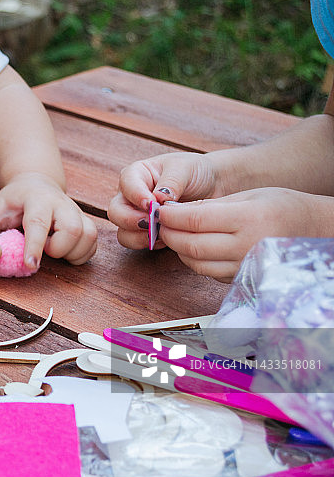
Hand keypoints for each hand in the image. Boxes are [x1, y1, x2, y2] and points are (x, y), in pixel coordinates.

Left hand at [0, 173, 96, 269]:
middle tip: (44, 250)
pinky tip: (65, 253)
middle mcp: (62, 204)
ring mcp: (77, 213)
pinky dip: (81, 254)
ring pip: (88, 236)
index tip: (30, 266)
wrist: (36, 185)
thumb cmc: (14, 201)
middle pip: (72, 229)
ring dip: (71, 253)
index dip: (34, 246)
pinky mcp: (86, 223)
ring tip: (53, 250)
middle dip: (58, 249)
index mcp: (37, 198)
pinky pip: (93, 244)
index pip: (39, 223)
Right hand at [109, 152, 222, 249]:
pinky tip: (168, 238)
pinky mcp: (145, 232)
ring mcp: (135, 216)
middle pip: (116, 212)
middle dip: (131, 220)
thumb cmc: (195, 172)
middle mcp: (130, 197)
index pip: (126, 185)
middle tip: (151, 223)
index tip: (151, 204)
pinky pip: (137, 242)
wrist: (213, 187)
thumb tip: (158, 199)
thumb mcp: (185, 168)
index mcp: (136, 175)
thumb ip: (171, 182)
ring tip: (160, 233)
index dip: (136, 196)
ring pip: (123, 232)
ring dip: (138, 236)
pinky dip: (150, 244)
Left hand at [157, 187, 325, 281]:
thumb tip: (175, 211)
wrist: (316, 231)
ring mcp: (246, 267)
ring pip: (197, 264)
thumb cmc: (283, 207)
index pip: (195, 220)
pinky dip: (196, 260)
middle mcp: (247, 247)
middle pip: (192, 246)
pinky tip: (195, 247)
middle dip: (170, 234)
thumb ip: (212, 206)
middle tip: (161, 224)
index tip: (160, 211)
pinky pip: (210, 273)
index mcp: (249, 219)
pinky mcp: (244, 280)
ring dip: (180, 250)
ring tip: (175, 235)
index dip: (171, 216)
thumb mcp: (250, 196)